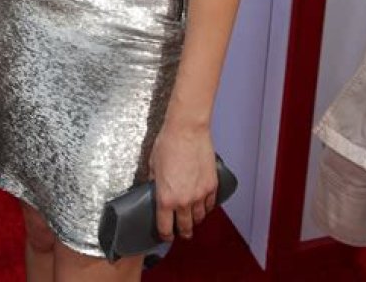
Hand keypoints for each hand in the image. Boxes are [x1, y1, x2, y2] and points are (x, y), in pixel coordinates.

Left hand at [149, 126, 217, 241]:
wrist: (187, 130)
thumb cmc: (168, 143)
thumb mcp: (153, 165)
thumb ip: (154, 182)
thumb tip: (155, 188)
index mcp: (166, 198)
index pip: (165, 228)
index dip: (165, 235)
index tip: (165, 235)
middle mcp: (184, 201)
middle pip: (185, 227)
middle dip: (182, 232)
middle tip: (181, 231)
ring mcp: (200, 195)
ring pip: (199, 218)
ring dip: (195, 220)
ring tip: (192, 218)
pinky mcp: (212, 186)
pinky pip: (210, 204)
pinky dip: (206, 207)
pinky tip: (203, 205)